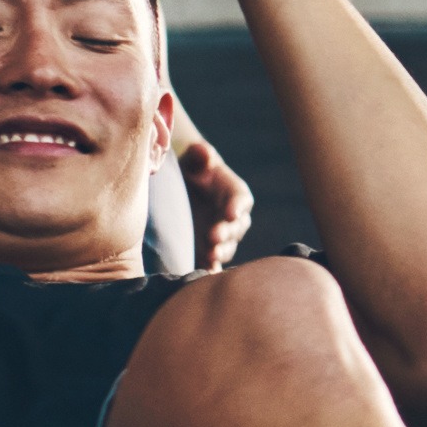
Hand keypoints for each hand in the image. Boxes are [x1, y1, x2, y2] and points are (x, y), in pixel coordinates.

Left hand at [168, 105, 258, 260]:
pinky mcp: (208, 248)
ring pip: (227, 245)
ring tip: (210, 255)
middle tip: (214, 237)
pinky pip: (213, 260)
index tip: (230, 212)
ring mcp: (222, 234)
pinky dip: (211, 268)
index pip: (240, 199)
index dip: (237, 206)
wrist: (185, 187)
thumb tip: (202, 152)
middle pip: (236, 226)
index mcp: (235, 193)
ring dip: (220, 251)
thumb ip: (200, 156)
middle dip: (226, 233)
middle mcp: (233, 216)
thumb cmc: (194, 168)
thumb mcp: (195, 158)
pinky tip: (204, 275)